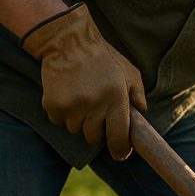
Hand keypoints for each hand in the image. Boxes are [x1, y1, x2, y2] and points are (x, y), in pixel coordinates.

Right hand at [21, 3, 146, 159]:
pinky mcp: (53, 105)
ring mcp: (72, 107)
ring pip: (75, 130)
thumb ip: (138, 96)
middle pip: (94, 138)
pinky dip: (63, 114)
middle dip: (98, 131)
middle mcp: (94, 106)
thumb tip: (141, 116)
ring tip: (82, 98)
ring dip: (79, 120)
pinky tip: (68, 95)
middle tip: (98, 114)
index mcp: (116, 99)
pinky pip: (59, 121)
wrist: (69, 43)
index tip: (121, 153)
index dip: (120, 150)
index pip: (119, 137)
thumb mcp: (130, 73)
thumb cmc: (104, 59)